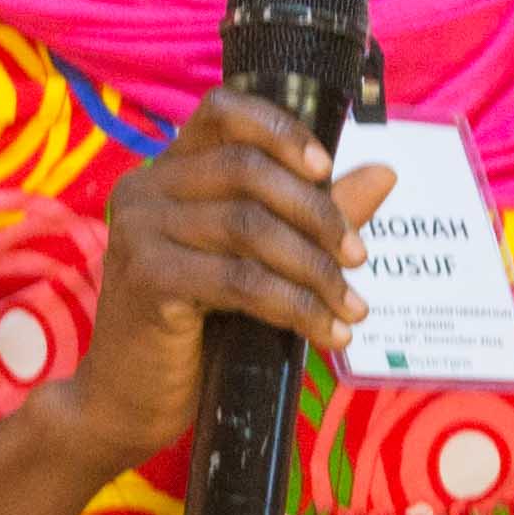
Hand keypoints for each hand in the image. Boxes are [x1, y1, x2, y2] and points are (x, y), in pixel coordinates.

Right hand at [37, 92, 397, 468]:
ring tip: (351, 308)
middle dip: (316, 212)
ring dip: (314, 269)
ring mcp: (139, 231)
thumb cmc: (194, 331)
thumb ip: (310, 215)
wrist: (129, 402)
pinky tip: (325, 332)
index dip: (280, 128)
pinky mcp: (147, 280)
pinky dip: (294, 306)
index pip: (223, 112)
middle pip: (246, 170)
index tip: (326, 168)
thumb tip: (384, 173)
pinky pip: (239, 281)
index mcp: (167, 171)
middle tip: (358, 257)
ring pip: (249, 227)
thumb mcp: (255, 263)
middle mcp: (145, 189)